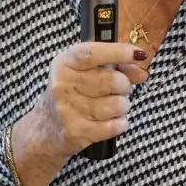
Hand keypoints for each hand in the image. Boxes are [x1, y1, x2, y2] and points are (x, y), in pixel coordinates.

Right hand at [9, 42, 146, 185]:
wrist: (43, 131)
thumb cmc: (69, 96)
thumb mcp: (83, 74)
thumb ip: (114, 67)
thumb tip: (141, 72)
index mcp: (64, 64)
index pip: (92, 53)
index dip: (118, 52)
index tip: (137, 54)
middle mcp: (62, 85)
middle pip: (113, 81)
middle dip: (125, 85)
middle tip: (120, 89)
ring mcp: (68, 110)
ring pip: (118, 105)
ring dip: (123, 106)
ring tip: (113, 107)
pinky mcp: (77, 132)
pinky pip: (115, 125)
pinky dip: (120, 123)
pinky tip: (111, 121)